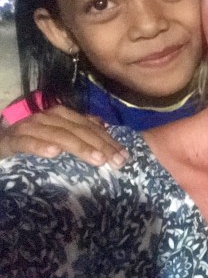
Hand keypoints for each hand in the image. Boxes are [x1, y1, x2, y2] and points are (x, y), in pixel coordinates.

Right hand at [0, 106, 126, 167]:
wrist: (0, 144)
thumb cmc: (33, 142)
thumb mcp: (59, 136)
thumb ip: (79, 130)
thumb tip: (104, 125)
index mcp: (62, 115)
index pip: (91, 127)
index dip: (109, 141)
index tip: (125, 157)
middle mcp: (48, 117)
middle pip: (79, 131)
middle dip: (101, 146)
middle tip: (117, 162)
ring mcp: (30, 127)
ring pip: (59, 135)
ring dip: (79, 147)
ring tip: (97, 160)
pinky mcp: (12, 140)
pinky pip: (27, 142)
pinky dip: (40, 147)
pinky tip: (54, 154)